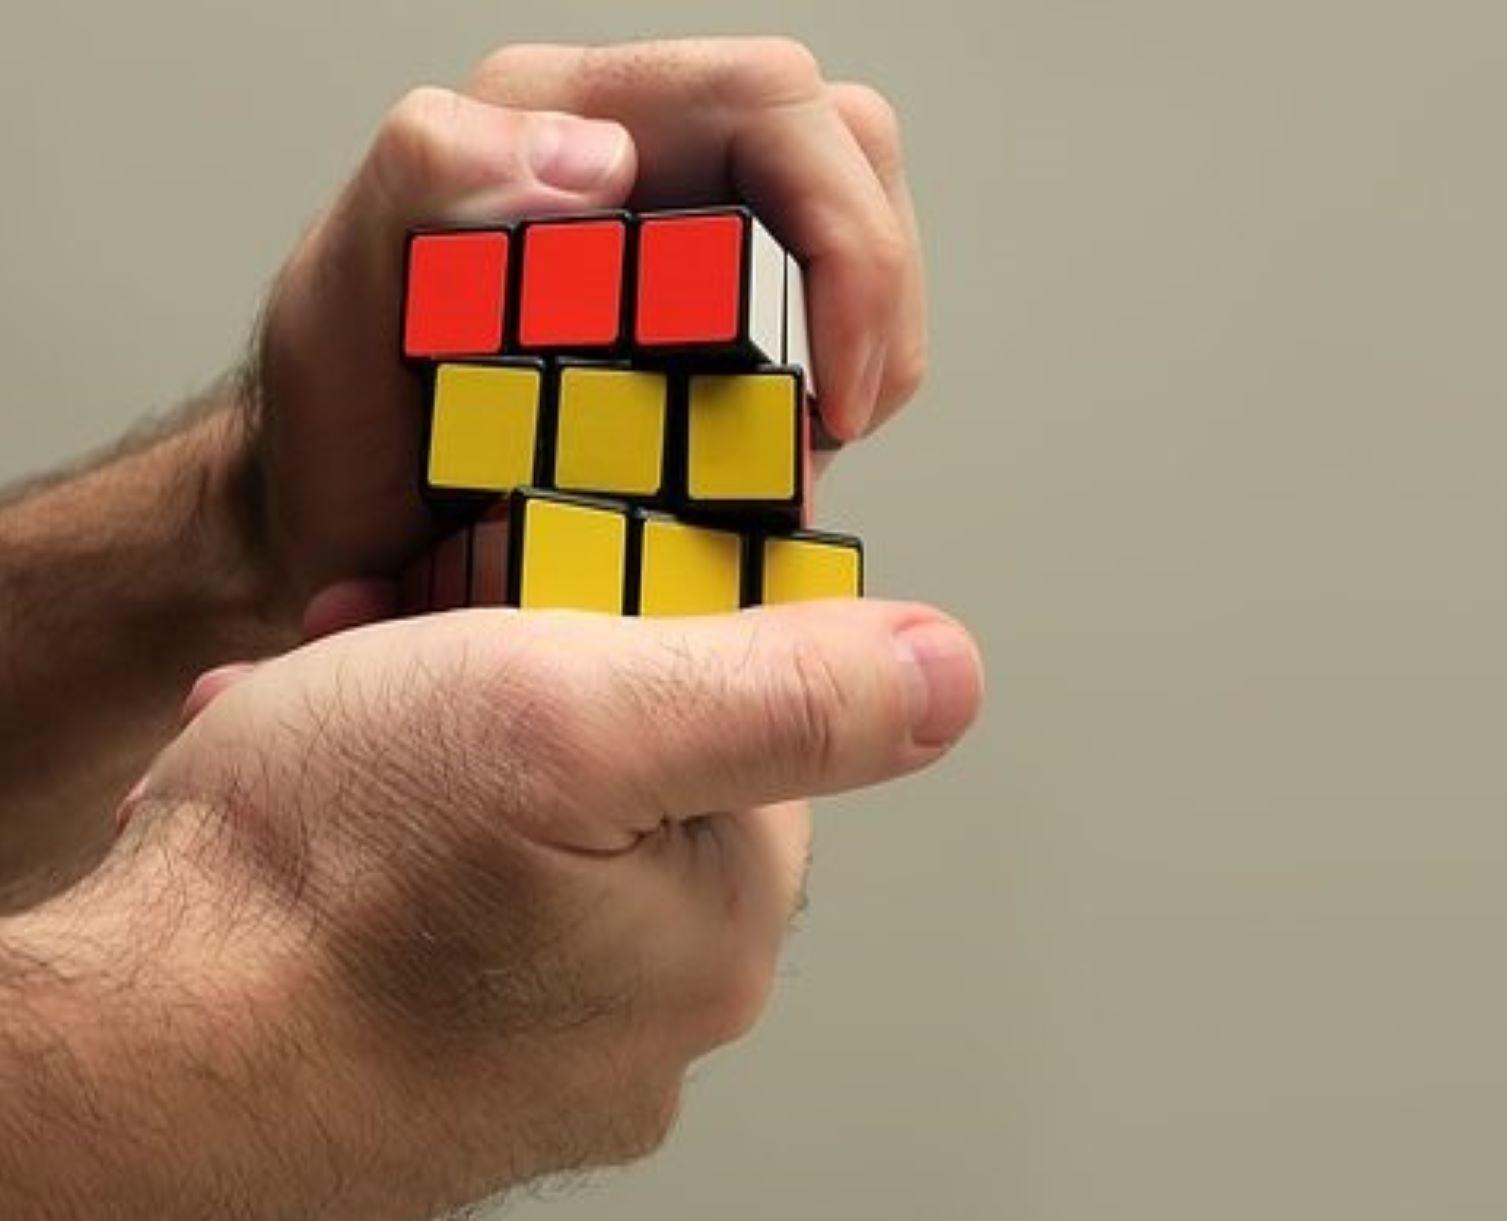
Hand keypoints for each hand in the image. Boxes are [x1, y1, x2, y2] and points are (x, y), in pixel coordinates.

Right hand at [6, 602, 979, 1220]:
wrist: (123, 1070)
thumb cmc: (322, 885)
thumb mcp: (574, 712)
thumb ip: (784, 690)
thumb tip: (949, 673)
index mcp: (720, 929)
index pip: (750, 730)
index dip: (640, 638)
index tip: (537, 619)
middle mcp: (653, 1023)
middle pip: (630, 789)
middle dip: (522, 707)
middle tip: (405, 682)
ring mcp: (542, 1069)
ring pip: (525, 851)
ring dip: (432, 772)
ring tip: (328, 750)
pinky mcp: (441, 1088)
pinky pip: (448, 928)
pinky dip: (386, 864)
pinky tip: (314, 835)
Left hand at [245, 37, 923, 606]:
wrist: (339, 534)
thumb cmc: (334, 429)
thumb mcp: (336, 306)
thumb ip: (426, 178)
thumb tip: (594, 156)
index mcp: (560, 117)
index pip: (769, 103)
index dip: (845, 233)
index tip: (831, 382)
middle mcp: (642, 161)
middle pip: (846, 154)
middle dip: (874, 296)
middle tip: (832, 425)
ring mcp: (690, 242)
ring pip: (858, 238)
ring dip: (866, 354)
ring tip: (797, 456)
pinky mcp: (717, 321)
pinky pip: (832, 325)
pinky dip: (837, 394)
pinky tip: (777, 462)